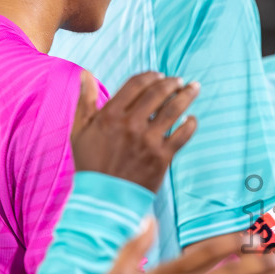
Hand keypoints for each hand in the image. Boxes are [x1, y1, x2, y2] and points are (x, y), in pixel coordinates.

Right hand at [70, 71, 198, 191]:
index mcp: (110, 115)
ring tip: (194, 88)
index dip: (151, 76)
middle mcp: (131, 124)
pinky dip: (190, 124)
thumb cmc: (90, 164)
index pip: (136, 84)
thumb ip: (85, 100)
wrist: (103, 199)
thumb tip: (86, 74)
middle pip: (158, 93)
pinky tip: (192, 119)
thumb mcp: (80, 130)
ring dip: (187, 95)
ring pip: (174, 110)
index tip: (159, 75)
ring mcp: (148, 141)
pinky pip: (183, 135)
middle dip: (172, 83)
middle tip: (179, 81)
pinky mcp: (162, 158)